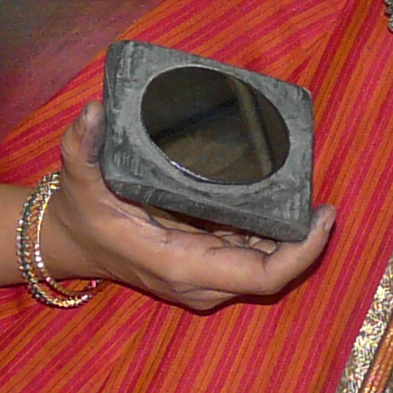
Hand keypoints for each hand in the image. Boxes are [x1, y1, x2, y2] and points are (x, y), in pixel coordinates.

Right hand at [41, 100, 334, 309]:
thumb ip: (82, 145)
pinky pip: (249, 254)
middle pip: (271, 270)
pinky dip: (270, 233)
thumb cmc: (79, 212)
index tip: (324, 216)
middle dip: (302, 240)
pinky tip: (282, 200)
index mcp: (181, 265)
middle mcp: (200, 281)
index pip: (261, 275)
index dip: (301, 252)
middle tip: (323, 200)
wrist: (68, 243)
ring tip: (307, 193)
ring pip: (263, 263)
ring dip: (289, 236)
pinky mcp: (206, 266)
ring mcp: (205, 279)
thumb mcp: (76, 177)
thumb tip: (93, 111)